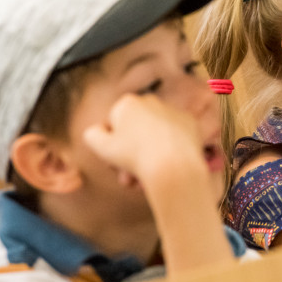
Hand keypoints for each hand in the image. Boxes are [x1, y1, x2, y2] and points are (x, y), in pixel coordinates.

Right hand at [83, 93, 205, 187]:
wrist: (173, 166)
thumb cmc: (134, 156)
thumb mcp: (100, 147)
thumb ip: (91, 135)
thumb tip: (96, 131)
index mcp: (127, 103)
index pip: (112, 125)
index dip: (111, 147)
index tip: (114, 164)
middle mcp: (150, 101)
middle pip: (134, 131)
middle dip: (128, 156)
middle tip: (127, 178)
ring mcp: (172, 111)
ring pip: (153, 136)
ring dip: (146, 157)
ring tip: (144, 180)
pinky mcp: (190, 123)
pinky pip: (173, 138)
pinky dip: (168, 151)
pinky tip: (165, 166)